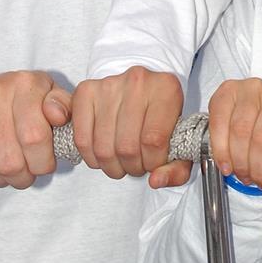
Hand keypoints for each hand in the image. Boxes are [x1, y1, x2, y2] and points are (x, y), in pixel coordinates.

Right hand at [0, 71, 70, 202]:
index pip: (36, 138)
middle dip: (21, 177)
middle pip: (10, 160)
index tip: (43, 164)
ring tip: (4, 172)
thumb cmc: (13, 104)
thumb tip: (59, 116)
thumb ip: (63, 106)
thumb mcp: (44, 99)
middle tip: (23, 174)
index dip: (42, 162)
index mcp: (26, 83)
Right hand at [72, 67, 184, 185]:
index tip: (153, 163)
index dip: (152, 163)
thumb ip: (177, 168)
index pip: (154, 141)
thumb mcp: (179, 138)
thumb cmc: (161, 115)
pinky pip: (82, 139)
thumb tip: (155, 181)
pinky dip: (91, 157)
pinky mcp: (86, 91)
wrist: (143, 87)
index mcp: (166, 88)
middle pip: (127, 147)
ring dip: (112, 166)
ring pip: (103, 147)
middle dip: (132, 167)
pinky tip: (103, 154)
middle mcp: (138, 81)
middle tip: (137, 164)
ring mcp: (109, 85)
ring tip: (121, 160)